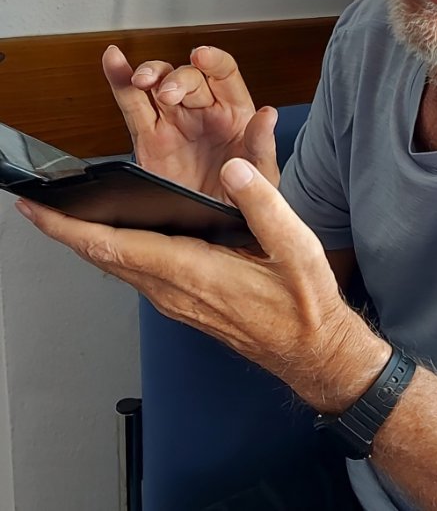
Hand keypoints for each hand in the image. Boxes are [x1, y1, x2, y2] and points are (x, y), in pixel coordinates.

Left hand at [15, 159, 388, 410]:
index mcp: (194, 272)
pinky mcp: (185, 303)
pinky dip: (115, 250)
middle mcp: (175, 291)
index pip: (116, 246)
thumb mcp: (296, 247)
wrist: (313, 353)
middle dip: (66, 230)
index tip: (38, 208)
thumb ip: (263, 203)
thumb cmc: (305, 306)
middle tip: (39, 202)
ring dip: (88, 240)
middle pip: (104, 258)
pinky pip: (137, 273)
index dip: (70, 227)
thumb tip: (232, 168)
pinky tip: (118, 234)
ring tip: (69, 212)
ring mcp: (177, 301)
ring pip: (118, 266)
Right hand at [103, 44, 279, 202]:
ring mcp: (173, 122)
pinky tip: (113, 60)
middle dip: (176, 80)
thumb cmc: (244, 198)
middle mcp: (202, 111)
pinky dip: (120, 80)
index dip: (212, 61)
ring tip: (141, 81)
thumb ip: (261, 144)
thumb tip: (268, 116)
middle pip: (187, 77)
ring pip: (157, 83)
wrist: (215, 231)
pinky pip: (132, 104)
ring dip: (148, 74)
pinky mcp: (148, 138)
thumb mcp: (262, 174)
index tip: (202, 56)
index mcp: (233, 112)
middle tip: (169, 94)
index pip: (224, 73)